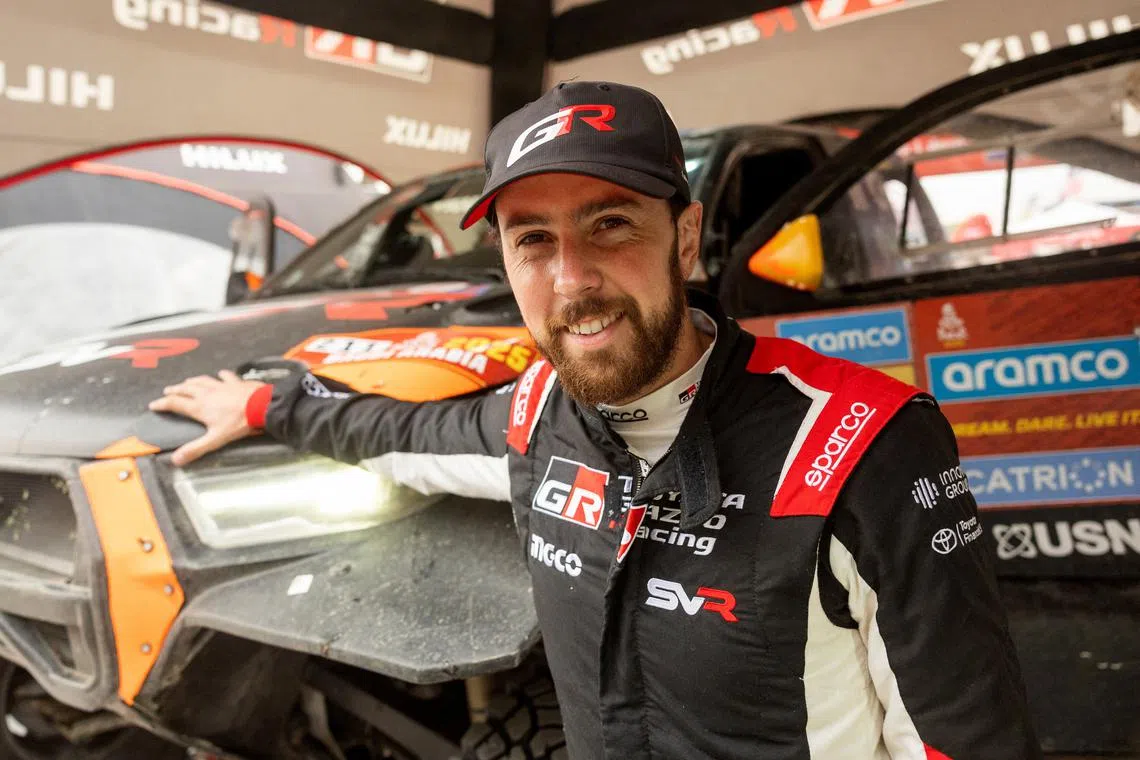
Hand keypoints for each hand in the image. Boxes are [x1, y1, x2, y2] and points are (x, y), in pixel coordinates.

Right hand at [149, 370, 265, 465]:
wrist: (260, 405)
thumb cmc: (238, 422)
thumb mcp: (216, 439)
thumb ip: (196, 449)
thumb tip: (176, 459)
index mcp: (199, 407)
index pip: (175, 404)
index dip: (163, 404)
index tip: (154, 405)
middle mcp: (206, 393)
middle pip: (186, 389)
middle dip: (175, 390)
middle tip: (167, 390)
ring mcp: (221, 385)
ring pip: (202, 380)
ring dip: (192, 381)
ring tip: (186, 382)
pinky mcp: (234, 382)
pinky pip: (225, 376)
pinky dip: (220, 375)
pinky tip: (220, 374)